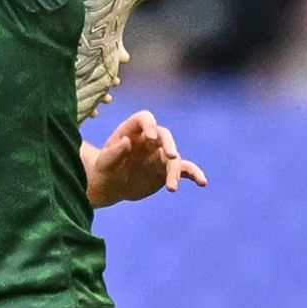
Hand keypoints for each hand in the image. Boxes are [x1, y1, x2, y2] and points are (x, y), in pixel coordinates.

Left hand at [86, 110, 207, 206]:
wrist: (111, 185)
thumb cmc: (105, 170)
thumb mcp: (104, 163)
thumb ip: (114, 152)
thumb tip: (127, 142)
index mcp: (133, 131)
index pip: (144, 119)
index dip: (149, 125)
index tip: (149, 137)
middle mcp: (150, 139)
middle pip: (164, 135)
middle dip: (169, 145)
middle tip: (171, 157)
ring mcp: (160, 154)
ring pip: (174, 157)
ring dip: (175, 171)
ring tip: (171, 188)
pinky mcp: (166, 170)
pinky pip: (184, 169)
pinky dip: (194, 174)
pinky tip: (202, 182)